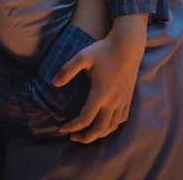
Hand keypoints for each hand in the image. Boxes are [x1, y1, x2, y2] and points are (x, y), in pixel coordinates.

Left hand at [53, 14, 147, 143]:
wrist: (128, 45)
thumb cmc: (104, 50)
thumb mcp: (82, 57)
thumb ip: (67, 70)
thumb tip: (54, 83)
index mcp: (100, 93)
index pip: (85, 119)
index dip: (72, 127)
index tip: (61, 128)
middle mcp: (113, 101)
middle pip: (100, 129)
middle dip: (85, 137)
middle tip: (71, 137)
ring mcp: (123, 100)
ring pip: (112, 126)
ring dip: (98, 134)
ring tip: (86, 134)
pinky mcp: (129, 97)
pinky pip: (121, 118)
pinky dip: (111, 126)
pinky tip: (104, 123)